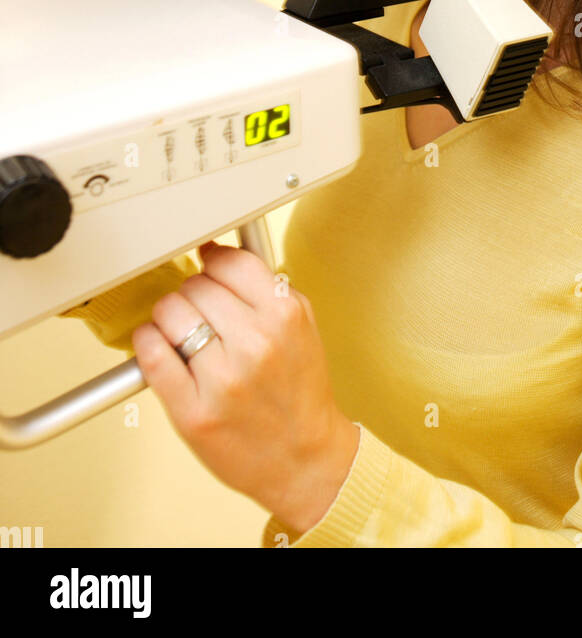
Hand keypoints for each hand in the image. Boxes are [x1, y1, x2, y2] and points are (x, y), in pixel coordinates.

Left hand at [131, 241, 359, 529]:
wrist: (304, 458)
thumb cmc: (299, 390)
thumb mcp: (302, 326)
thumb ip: (266, 286)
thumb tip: (215, 253)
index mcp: (284, 316)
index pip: (228, 262)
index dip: (213, 262)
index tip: (207, 268)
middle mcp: (255, 344)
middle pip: (195, 285)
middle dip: (192, 293)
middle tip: (199, 311)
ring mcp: (223, 379)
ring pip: (169, 313)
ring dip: (168, 316)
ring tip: (180, 331)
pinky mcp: (193, 412)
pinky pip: (152, 355)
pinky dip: (147, 341)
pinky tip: (157, 344)